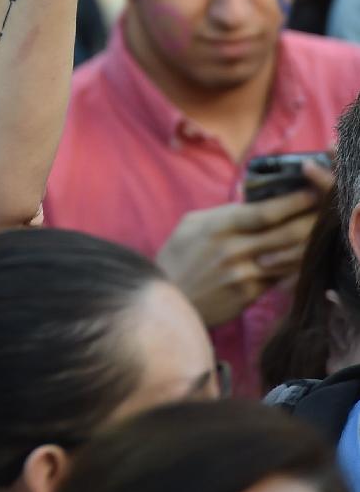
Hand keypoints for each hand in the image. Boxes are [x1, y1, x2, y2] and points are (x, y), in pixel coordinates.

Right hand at [155, 172, 331, 326]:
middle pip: (284, 234)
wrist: (168, 299)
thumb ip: (224, 213)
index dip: (293, 202)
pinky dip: (291, 267)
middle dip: (308, 221)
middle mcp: (233, 250)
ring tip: (316, 233)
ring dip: (305, 245)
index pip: (264, 212)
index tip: (311, 192)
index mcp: (218, 226)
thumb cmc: (178, 257)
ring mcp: (243, 274)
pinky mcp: (248, 295)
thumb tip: (253, 201)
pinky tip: (298, 258)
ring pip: (287, 258)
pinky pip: (279, 278)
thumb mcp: (192, 224)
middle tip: (323, 211)